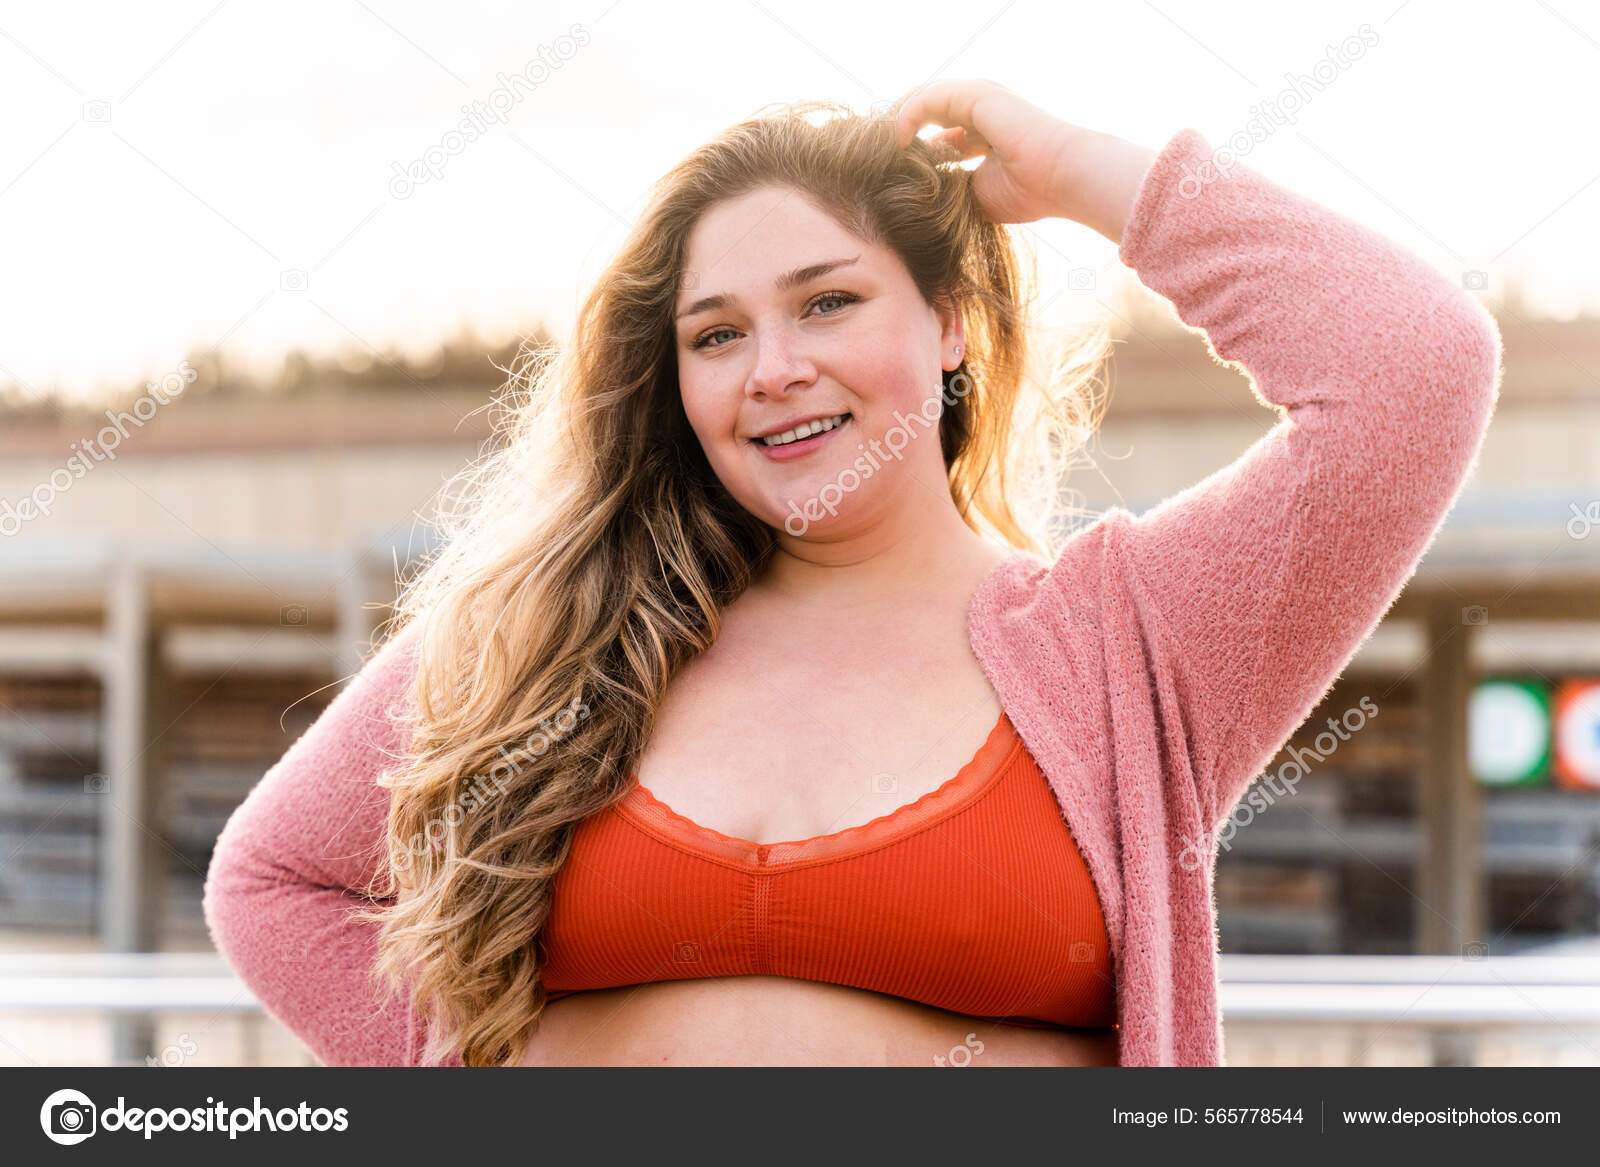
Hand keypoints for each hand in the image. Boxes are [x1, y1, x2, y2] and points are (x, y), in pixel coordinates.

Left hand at [887, 79, 1154, 243]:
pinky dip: (906, 117)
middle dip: (898, 132)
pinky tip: (895, 141)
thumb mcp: (974, 193)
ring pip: (922, 101)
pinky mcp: (973, 94)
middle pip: (925, 112)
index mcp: (983, 131)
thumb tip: (916, 194)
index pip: (937, 134)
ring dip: (896, 122)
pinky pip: (927, 99)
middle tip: (873, 157)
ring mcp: (977, 98)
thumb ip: (948, 186)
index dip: (912, 151)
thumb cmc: (1027, 192)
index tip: (889, 172)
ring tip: (878, 149)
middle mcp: (979, 110)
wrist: (1061, 178)